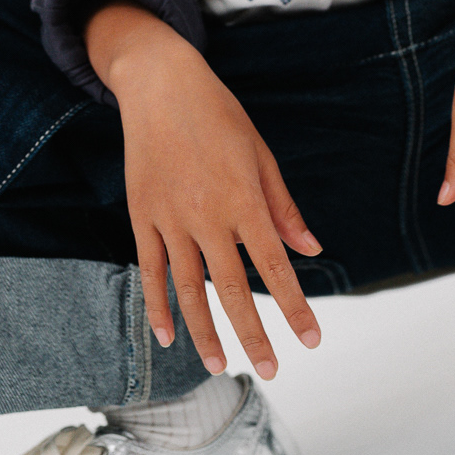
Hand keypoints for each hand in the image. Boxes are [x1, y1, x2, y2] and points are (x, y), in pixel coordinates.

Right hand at [85, 2, 322, 377]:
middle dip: (253, 334)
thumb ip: (283, 207)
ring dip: (205, 331)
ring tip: (220, 366)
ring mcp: (170, 218)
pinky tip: (168, 337)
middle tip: (270, 370)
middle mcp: (207, 215)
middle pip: (232, 288)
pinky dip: (157, 305)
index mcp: (243, 198)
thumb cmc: (217, 114)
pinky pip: (151, 270)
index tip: (312, 340)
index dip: (295, 307)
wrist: (159, 84)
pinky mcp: (143, 215)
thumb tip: (310, 248)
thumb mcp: (260, 153)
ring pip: (188, 288)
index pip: (274, 266)